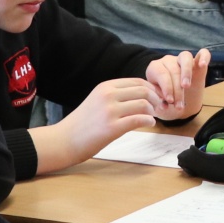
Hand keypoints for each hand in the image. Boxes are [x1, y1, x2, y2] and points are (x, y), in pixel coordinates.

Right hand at [40, 78, 157, 170]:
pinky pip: (139, 120)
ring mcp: (110, 111)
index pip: (137, 81)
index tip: (157, 97)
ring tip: (153, 117)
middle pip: (144, 91)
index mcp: (106, 87)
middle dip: (156, 99)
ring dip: (154, 111)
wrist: (64, 140)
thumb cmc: (82, 124)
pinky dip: (149, 121)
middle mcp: (108, 95)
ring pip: (144, 104)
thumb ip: (116, 96)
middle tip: (159, 108)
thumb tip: (141, 95)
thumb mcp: (97, 100)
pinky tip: (149, 124)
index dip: (152, 89)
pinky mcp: (112, 128)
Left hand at [143, 49, 210, 120]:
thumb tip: (164, 104)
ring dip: (186, 72)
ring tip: (186, 87)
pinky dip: (204, 57)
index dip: (166, 88)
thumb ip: (160, 101)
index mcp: (155, 69)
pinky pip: (202, 53)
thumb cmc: (165, 101)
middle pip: (174, 70)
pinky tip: (202, 65)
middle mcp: (168, 61)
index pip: (161, 74)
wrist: (177, 104)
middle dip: (177, 90)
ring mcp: (182, 59)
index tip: (170, 101)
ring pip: (185, 57)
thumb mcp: (159, 103)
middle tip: (179, 105)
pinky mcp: (197, 62)